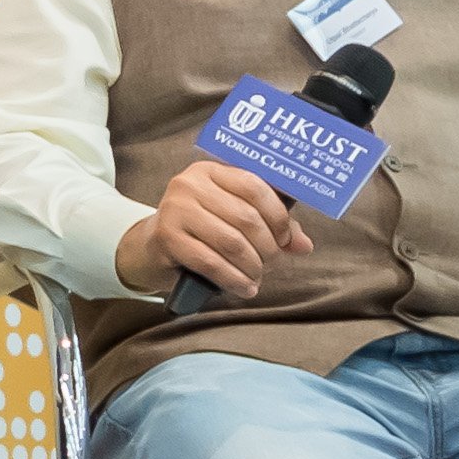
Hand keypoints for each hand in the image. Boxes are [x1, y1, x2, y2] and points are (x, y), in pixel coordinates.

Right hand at [113, 160, 311, 299]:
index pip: (254, 186)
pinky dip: (234, 280)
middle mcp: (189, 183)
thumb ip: (270, 224)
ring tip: (257, 277)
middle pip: (246, 217)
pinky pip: (212, 262)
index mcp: (211, 171)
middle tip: (273, 264)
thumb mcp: (234, 218)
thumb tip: (304, 245)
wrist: (154, 247)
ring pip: (231, 242)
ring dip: (253, 266)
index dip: (277, 216)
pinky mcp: (167, 237)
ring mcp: (175, 208)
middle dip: (268, 247)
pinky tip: (245, 288)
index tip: (285, 239)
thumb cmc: (203, 229)